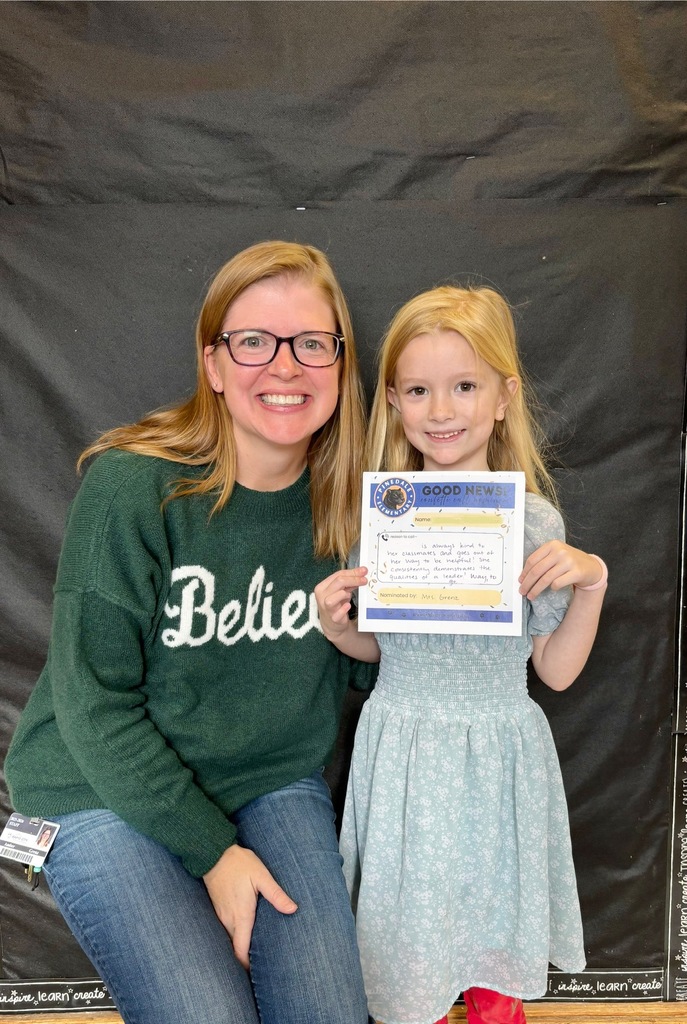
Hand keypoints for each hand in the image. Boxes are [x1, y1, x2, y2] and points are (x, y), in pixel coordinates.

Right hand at [203, 844, 296, 968]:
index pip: (240, 950)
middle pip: (233, 949)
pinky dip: (232, 937)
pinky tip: (242, 935)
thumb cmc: (239, 864)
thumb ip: (276, 894)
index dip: (246, 965)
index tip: (256, 974)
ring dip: (238, 948)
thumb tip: (293, 909)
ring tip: (252, 956)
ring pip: (228, 940)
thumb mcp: (261, 876)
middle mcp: (228, 919)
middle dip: (244, 960)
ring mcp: (220, 914)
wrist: (213, 852)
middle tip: (259, 968)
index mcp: (241, 915)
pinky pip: (224, 930)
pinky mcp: (217, 908)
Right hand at [314, 567, 367, 641]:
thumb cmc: (337, 604)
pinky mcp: (333, 618)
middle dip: (353, 579)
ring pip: (333, 597)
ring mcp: (326, 608)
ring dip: (344, 594)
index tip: (364, 571)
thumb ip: (349, 582)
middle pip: (338, 582)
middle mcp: (322, 596)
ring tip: (350, 595)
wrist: (332, 623)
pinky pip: (337, 613)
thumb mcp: (342, 591)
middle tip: (364, 580)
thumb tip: (361, 572)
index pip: (338, 575)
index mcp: (322, 586)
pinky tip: (348, 606)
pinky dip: (343, 609)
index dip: (352, 572)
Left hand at [519, 541, 603, 600]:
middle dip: (527, 583)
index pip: (532, 560)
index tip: (520, 580)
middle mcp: (560, 551)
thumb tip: (524, 577)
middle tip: (522, 591)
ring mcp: (569, 562)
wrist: (591, 566)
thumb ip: (542, 560)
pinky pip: (557, 583)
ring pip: (546, 579)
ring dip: (536, 589)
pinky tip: (552, 589)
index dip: (524, 572)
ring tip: (531, 595)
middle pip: (537, 570)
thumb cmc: (569, 561)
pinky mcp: (576, 572)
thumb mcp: (556, 555)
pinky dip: (552, 588)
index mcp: (552, 545)